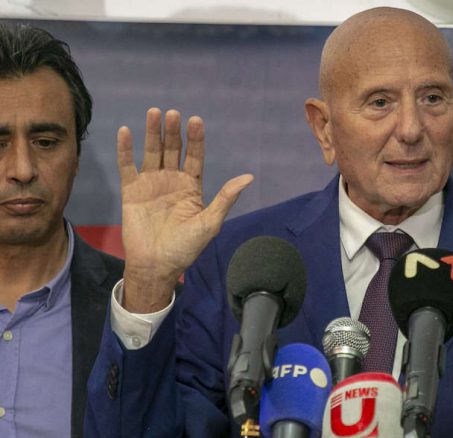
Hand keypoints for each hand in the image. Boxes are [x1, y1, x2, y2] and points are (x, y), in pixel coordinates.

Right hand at [117, 108, 252, 311]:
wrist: (156, 264)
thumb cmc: (186, 247)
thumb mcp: (210, 223)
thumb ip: (226, 198)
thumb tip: (249, 177)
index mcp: (191, 186)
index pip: (195, 156)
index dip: (195, 139)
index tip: (196, 120)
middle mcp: (172, 180)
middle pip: (173, 149)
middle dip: (173, 131)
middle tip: (173, 113)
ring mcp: (151, 183)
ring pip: (152, 152)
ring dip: (152, 133)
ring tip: (155, 112)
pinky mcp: (131, 190)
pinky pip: (127, 165)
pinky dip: (125, 149)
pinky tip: (125, 131)